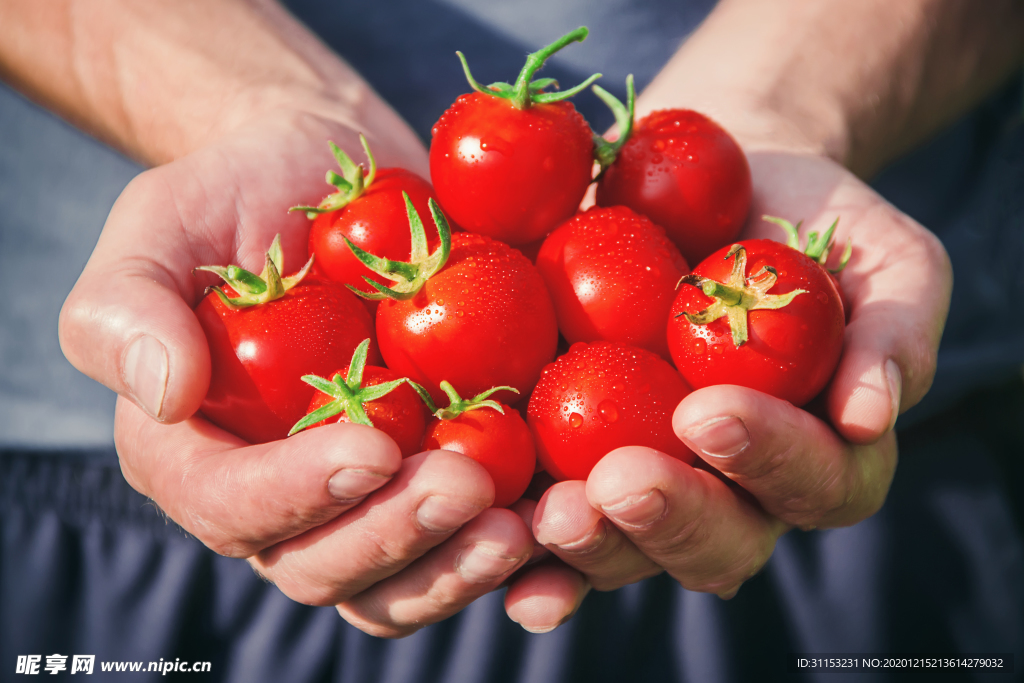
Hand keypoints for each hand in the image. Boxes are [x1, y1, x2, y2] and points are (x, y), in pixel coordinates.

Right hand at [58, 109, 556, 635]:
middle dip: (396, 538)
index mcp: (204, 457)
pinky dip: (528, 552)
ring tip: (525, 523)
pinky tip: (566, 514)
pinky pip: (479, 538)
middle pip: (329, 567)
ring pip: (408, 579)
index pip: (233, 509)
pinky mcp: (445, 470)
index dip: (295, 497)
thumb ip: (124, 308)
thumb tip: (163, 395)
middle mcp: (290, 498)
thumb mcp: (159, 225)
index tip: (368, 445)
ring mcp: (374, 495)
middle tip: (465, 486)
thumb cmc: (238, 194)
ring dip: (464, 566)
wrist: (339, 172)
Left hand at [530, 150, 950, 598]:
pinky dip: (525, 545)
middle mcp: (735, 492)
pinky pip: (555, 518)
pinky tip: (491, 534)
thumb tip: (868, 414)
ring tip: (548, 515)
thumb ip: (892, 331)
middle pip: (718, 543)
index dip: (769, 461)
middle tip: (619, 483)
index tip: (708, 410)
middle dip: (671, 518)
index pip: (815, 484)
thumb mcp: (882, 258)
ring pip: (631, 549)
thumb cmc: (808, 227)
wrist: (713, 192)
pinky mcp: (578, 463)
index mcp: (817, 455)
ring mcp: (653, 484)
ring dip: (591, 544)